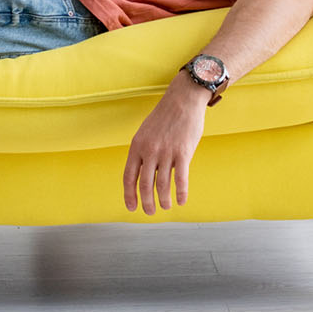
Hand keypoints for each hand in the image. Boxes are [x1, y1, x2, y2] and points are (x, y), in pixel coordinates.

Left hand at [123, 78, 208, 214]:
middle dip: (147, 202)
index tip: (132, 207)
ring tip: (166, 207)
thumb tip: (142, 173)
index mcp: (137, 146)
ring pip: (162, 185)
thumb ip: (142, 152)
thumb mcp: (145, 132)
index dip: (129, 195)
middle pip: (145, 184)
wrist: (183, 99)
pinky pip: (181, 179)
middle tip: (150, 212)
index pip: (129, 177)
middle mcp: (149, 150)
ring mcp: (166, 152)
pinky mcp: (183, 152)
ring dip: (163, 200)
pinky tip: (181, 200)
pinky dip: (181, 193)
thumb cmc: (165, 116)